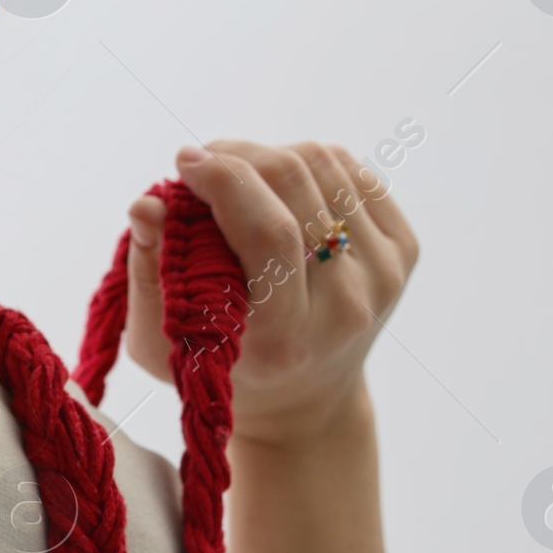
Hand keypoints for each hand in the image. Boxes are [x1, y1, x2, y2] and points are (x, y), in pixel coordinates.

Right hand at [124, 139, 419, 447]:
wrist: (306, 398)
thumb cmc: (222, 363)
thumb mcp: (164, 342)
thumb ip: (148, 273)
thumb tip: (148, 203)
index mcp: (287, 338)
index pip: (269, 235)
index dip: (225, 181)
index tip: (184, 162)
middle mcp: (347, 307)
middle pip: (296, 185)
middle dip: (238, 155)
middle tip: (201, 163)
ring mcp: (384, 276)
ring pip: (324, 164)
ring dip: (269, 154)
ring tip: (238, 176)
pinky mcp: (404, 250)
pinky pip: (353, 170)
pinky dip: (308, 163)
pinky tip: (281, 187)